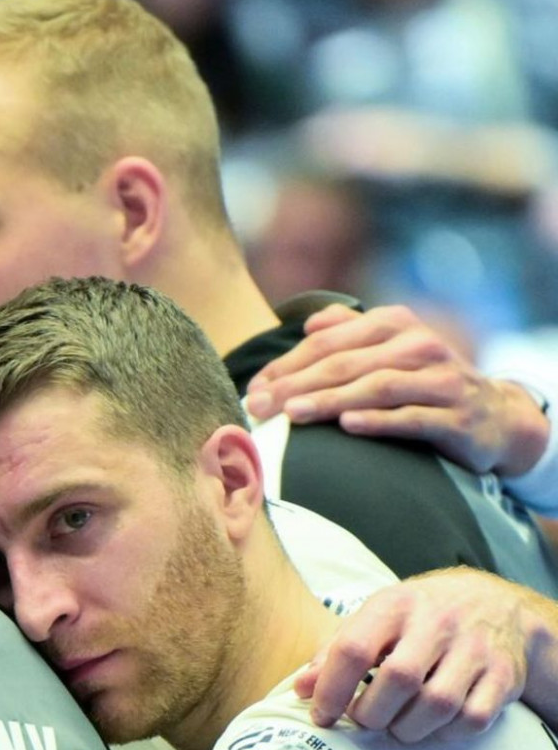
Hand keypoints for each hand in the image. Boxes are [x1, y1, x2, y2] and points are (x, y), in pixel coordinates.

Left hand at [244, 303, 548, 477]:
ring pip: (376, 387)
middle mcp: (418, 346)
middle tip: (258, 406)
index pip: (329, 342)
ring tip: (292, 413)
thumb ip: (349, 332)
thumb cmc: (424, 382)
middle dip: (296, 384)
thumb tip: (309, 323)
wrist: (494, 416)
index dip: (287, 364)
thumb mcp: (390, 349)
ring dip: (330, 400)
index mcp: (395, 325)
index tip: (254, 389)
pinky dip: (379, 421)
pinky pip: (413, 417)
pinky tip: (348, 426)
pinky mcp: (457, 417)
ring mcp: (441, 380)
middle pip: (345, 364)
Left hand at [296, 569, 525, 741]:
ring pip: (437, 705)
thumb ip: (334, 651)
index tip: (322, 715)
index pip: (354, 649)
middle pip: (398, 680)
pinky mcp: (504, 676)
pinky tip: (429, 726)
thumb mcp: (373, 619)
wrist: (496, 605)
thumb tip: (302, 689)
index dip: (331, 690)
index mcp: (396, 605)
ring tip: (394, 724)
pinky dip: (444, 734)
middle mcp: (438, 623)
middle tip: (364, 719)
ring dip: (406, 729)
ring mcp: (475, 649)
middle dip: (371, 714)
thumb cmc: (418, 618)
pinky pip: (471, 720)